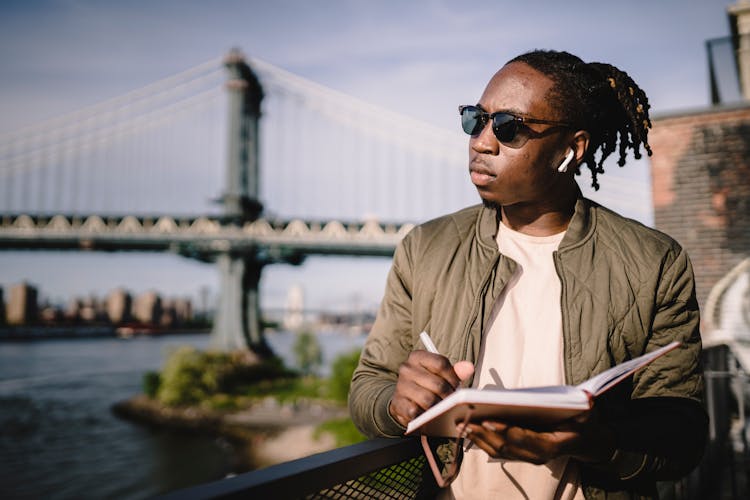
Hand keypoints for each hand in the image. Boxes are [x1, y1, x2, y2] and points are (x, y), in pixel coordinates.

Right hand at [388, 350, 473, 427]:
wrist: (403, 400)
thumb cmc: (425, 385)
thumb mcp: (439, 374)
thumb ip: (455, 371)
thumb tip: (468, 367)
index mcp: (417, 357)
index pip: (441, 363)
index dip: (453, 377)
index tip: (456, 386)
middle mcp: (407, 369)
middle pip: (438, 384)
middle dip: (449, 396)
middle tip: (452, 402)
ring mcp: (401, 386)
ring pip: (428, 400)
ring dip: (439, 408)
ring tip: (442, 409)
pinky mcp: (398, 403)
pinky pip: (416, 412)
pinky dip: (425, 416)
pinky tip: (428, 415)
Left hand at [459, 410, 615, 464]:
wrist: (588, 441)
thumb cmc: (584, 421)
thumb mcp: (586, 412)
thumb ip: (583, 407)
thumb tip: (584, 399)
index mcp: (552, 444)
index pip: (525, 438)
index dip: (505, 431)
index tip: (487, 421)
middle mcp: (539, 455)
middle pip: (506, 447)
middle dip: (483, 434)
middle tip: (465, 421)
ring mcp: (529, 458)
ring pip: (499, 451)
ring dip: (479, 439)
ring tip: (461, 424)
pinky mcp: (522, 455)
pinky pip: (499, 451)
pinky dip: (483, 442)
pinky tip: (470, 430)